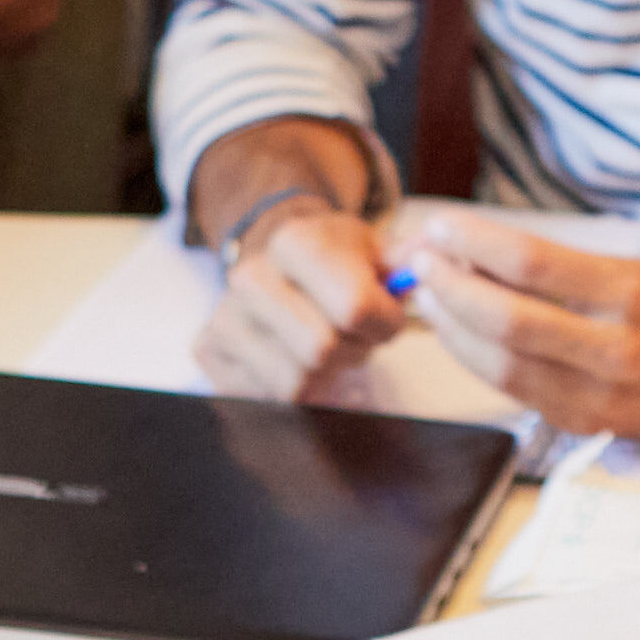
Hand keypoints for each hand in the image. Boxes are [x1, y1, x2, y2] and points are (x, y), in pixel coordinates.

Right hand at [199, 192, 408, 404]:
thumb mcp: (374, 249)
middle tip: (355, 336)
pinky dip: (296, 390)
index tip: (385, 317)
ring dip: (325, 376)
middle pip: (322, 351)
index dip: (383, 323)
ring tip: (328, 348)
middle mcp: (250, 276)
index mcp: (295, 241)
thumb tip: (431, 262)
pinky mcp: (209, 350)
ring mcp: (224, 315)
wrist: (277, 259)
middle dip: (353, 352)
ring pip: (295, 383)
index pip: (354, 307)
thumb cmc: (334, 261)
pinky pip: (267, 399)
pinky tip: (299, 360)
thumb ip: (408, 259)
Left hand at [396, 209, 639, 438]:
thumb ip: (562, 265)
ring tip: (431, 297)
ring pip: (504, 366)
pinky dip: (481, 362)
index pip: (532, 265)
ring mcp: (603, 397)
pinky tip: (463, 336)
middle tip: (421, 261)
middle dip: (451, 289)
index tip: (441, 226)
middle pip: (508, 321)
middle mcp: (618, 351)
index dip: (474, 244)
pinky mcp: (592, 424)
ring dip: (455, 329)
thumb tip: (480, 250)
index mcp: (634, 295)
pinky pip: (519, 393)